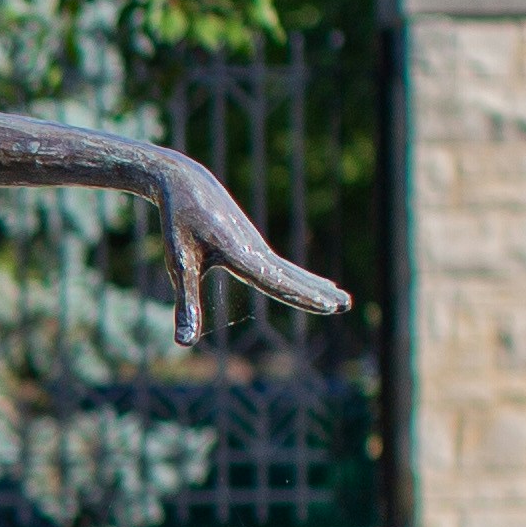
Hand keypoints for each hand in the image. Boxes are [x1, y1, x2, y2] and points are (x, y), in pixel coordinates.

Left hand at [149, 156, 352, 340]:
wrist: (186, 183)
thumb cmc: (178, 224)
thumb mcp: (178, 264)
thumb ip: (186, 304)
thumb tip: (183, 344)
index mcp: (240, 254)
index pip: (276, 281)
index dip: (303, 295)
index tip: (329, 304)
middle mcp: (255, 249)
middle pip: (292, 276)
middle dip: (318, 292)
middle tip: (347, 305)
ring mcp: (257, 244)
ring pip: (291, 270)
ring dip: (316, 285)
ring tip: (342, 299)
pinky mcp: (252, 242)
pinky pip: (281, 264)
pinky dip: (300, 276)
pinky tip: (314, 282)